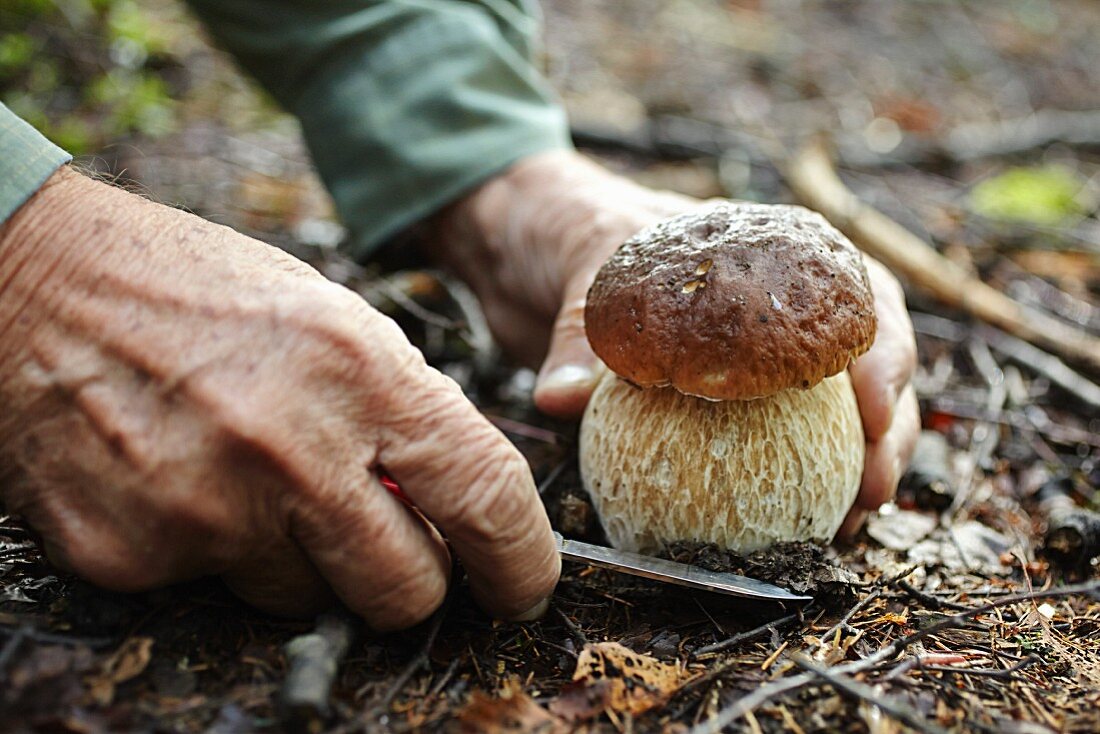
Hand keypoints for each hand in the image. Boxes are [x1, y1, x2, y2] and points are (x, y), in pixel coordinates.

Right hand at [0, 167, 558, 628]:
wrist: (32, 280)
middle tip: (386, 546)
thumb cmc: (196, 294)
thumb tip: (451, 510)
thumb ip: (400, 417)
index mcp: (361, 371)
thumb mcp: (330, 323)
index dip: (519, 562)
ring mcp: (205, 508)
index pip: (484, 496)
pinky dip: (215, 551)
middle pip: (406, 588)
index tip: (521, 589)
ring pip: (308, 599)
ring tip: (251, 476)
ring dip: (301, 559)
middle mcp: (291, 447)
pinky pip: (214, 589)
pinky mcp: (129, 554)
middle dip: (410, 581)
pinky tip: (182, 478)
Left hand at [432, 151, 918, 533]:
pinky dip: (781, 481)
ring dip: (849, 465)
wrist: (525, 239)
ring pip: (827, 409)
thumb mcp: (578, 259)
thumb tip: (564, 399)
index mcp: (769, 252)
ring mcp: (749, 354)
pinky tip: (776, 526)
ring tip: (845, 523)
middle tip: (873, 488)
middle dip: (886, 428)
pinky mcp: (712, 399)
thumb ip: (576, 331)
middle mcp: (774, 305)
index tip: (871, 411)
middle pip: (861, 363)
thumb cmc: (568, 225)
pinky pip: (760, 440)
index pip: (858, 294)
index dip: (883, 354)